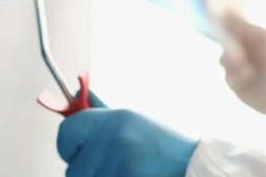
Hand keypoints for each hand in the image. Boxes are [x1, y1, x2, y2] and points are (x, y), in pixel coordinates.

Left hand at [57, 108, 196, 176]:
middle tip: (113, 170)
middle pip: (73, 169)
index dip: (68, 148)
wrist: (199, 166)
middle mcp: (114, 137)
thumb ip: (103, 116)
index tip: (77, 154)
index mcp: (114, 118)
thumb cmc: (166, 148)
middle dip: (88, 174)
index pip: (66, 133)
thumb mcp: (135, 123)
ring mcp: (120, 161)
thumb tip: (75, 96)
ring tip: (130, 173)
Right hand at [220, 12, 265, 136]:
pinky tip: (248, 75)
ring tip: (240, 62)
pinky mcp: (243, 89)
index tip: (219, 17)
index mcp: (261, 38)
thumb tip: (225, 11)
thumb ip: (246, 27)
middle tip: (236, 45)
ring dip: (228, 58)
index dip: (227, 22)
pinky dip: (234, 75)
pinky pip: (228, 77)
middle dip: (226, 41)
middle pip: (227, 41)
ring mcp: (246, 71)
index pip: (238, 26)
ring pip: (224, 59)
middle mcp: (252, 53)